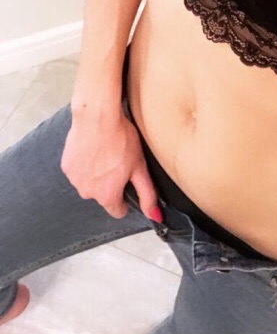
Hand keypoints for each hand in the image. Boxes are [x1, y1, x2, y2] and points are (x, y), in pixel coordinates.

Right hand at [61, 106, 160, 220]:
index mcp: (106, 196)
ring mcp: (74, 180)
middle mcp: (87, 193)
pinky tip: (93, 148)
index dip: (125, 199)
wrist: (97, 117)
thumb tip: (154, 216)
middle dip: (110, 183)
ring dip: (96, 173)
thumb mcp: (139, 167)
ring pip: (89, 182)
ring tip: (105, 152)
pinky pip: (78, 170)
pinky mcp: (66, 165)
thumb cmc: (121, 140)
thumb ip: (147, 194)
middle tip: (118, 160)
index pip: (117, 210)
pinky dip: (85, 163)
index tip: (127, 182)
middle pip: (103, 195)